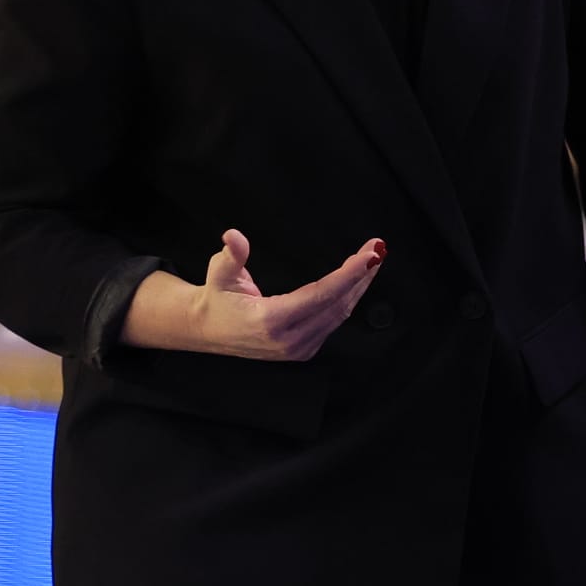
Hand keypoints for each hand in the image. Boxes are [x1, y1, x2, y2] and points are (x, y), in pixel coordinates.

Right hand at [189, 229, 384, 360]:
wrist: (208, 331)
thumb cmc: (217, 299)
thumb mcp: (219, 274)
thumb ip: (231, 256)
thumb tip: (233, 235)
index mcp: (271, 320)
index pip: (321, 295)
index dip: (349, 275)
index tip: (370, 256)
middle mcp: (289, 339)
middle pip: (337, 304)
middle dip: (361, 275)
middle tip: (377, 247)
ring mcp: (299, 348)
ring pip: (339, 314)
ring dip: (359, 286)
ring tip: (373, 258)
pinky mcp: (304, 350)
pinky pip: (333, 321)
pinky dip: (348, 298)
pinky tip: (357, 280)